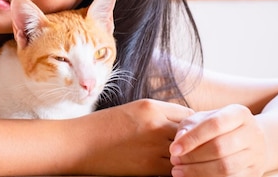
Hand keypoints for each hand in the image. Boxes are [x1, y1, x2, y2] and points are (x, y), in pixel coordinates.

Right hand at [79, 99, 193, 175]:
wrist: (79, 144)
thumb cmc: (102, 127)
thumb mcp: (130, 111)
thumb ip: (156, 115)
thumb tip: (180, 125)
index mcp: (150, 106)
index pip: (189, 114)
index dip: (194, 124)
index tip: (195, 132)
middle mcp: (155, 124)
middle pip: (192, 133)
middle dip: (196, 140)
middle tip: (198, 147)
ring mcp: (153, 146)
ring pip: (188, 153)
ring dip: (190, 157)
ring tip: (190, 160)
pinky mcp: (149, 167)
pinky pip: (176, 170)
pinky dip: (179, 170)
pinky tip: (176, 170)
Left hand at [169, 104, 266, 176]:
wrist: (249, 139)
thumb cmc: (218, 126)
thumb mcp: (204, 118)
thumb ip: (190, 126)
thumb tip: (178, 140)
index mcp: (239, 113)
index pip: (214, 124)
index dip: (192, 138)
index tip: (173, 149)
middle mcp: (252, 133)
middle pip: (220, 148)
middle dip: (193, 156)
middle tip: (175, 161)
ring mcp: (256, 154)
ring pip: (226, 167)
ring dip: (198, 171)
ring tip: (179, 171)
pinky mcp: (255, 172)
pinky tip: (193, 176)